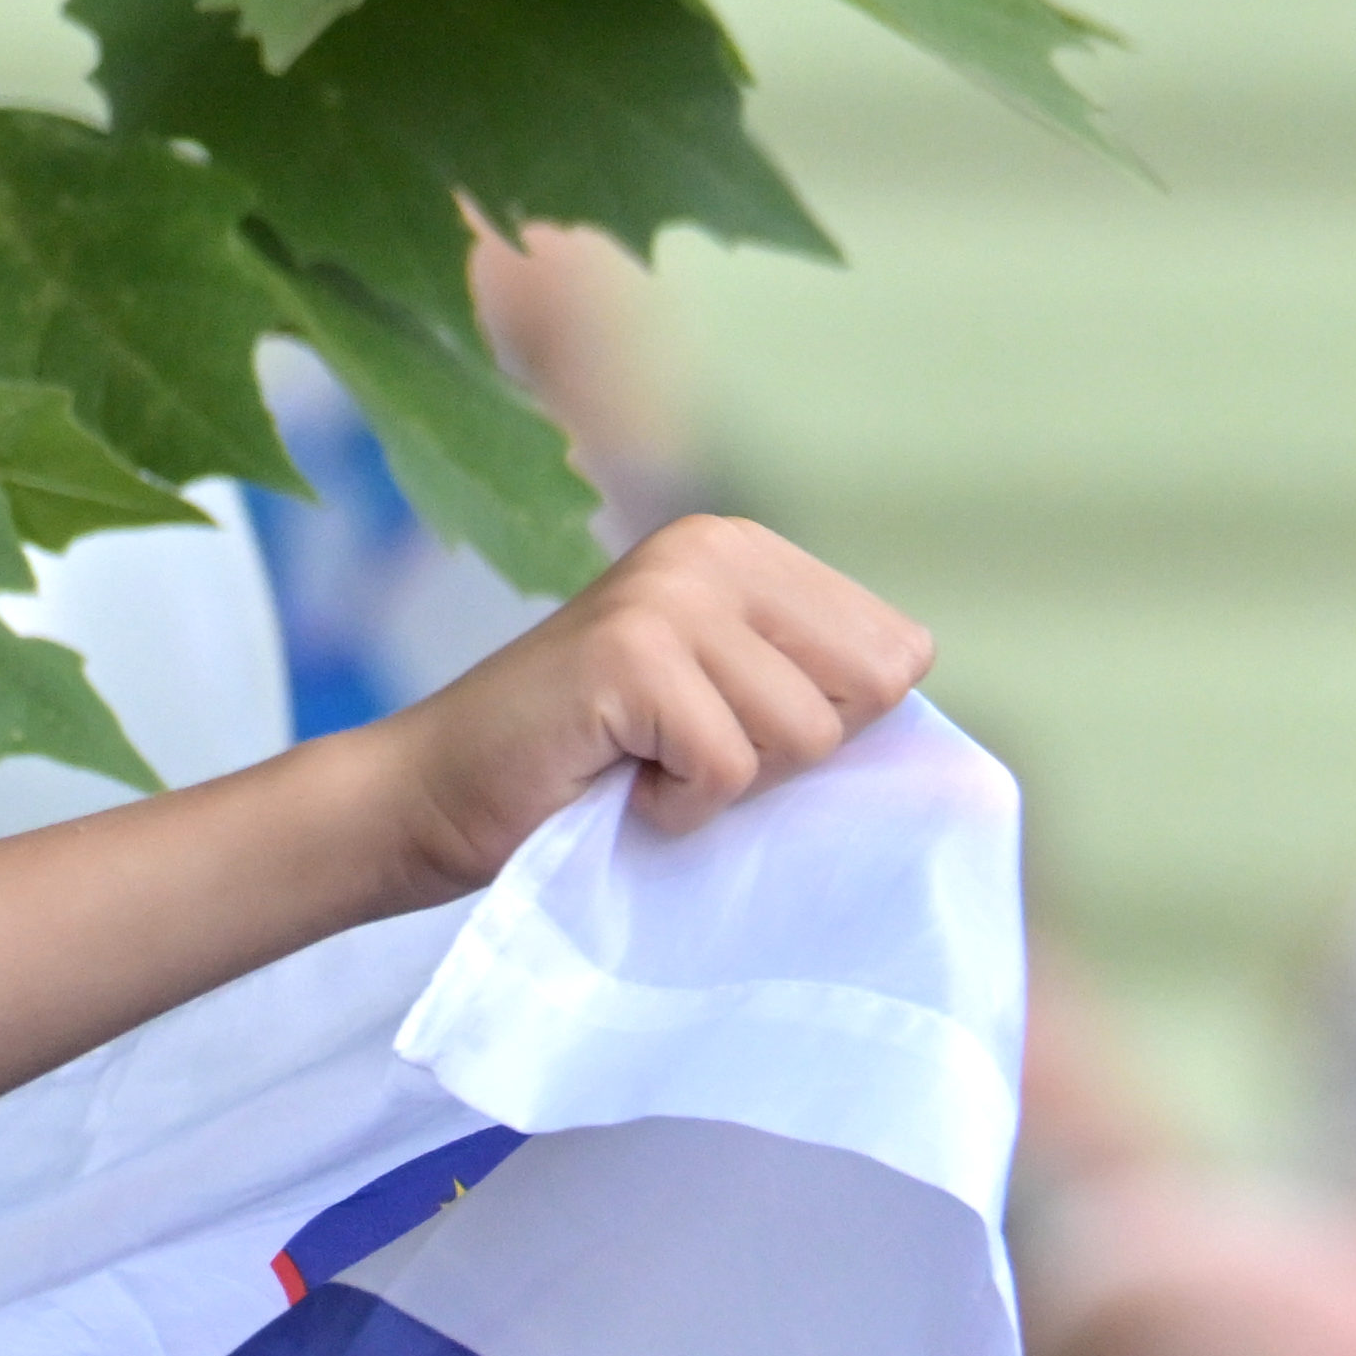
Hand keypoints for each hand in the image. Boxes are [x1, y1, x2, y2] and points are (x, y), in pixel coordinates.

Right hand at [380, 511, 932, 886]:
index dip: (826, 726)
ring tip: (644, 762)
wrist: (434, 794)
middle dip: (788, 754)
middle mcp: (711, 548)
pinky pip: (729, 768)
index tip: (727, 731)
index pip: (896, 651)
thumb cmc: (588, 768)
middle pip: (864, 691)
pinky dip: (677, 808)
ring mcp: (669, 595)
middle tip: (687, 751)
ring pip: (802, 735)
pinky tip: (617, 780)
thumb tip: (922, 679)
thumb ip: (813, 681)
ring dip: (726, 785)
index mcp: (745, 547)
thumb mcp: (722, 700)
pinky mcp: (632, 656)